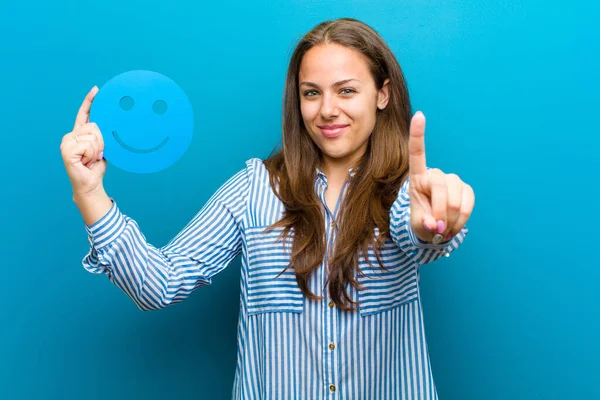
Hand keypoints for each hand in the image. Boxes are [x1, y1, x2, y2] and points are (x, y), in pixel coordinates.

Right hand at [60, 86, 106, 197]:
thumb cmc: (96, 167)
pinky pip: (88, 145)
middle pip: (94, 127)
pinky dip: (91, 155)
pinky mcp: (67, 151)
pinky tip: (86, 162)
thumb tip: (111, 124)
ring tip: (91, 159)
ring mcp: (67, 142)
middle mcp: (71, 135)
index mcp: (80, 133)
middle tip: (96, 154)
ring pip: (92, 136)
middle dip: (101, 142)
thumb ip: (102, 135)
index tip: (96, 90)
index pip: (84, 114)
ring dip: (97, 150)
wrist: (90, 183)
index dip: (89, 101)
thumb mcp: (103, 147)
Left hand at [407, 111, 474, 242]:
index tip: (419, 114)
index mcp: (417, 178)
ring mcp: (453, 181)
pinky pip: (468, 203)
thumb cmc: (422, 223)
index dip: (418, 134)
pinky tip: (454, 224)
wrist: (436, 228)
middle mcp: (435, 175)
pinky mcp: (466, 189)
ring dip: (450, 218)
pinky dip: (462, 218)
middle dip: (439, 210)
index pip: (417, 153)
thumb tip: (433, 224)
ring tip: (443, 227)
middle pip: (439, 186)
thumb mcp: (417, 226)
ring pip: (454, 198)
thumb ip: (423, 224)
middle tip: (437, 228)